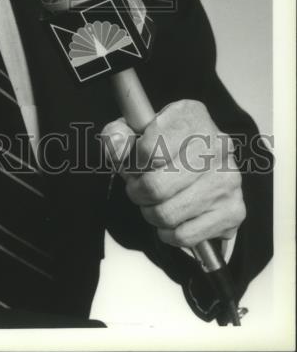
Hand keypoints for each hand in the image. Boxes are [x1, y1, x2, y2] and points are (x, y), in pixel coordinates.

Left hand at [100, 100, 244, 249]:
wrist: (202, 162)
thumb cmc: (163, 144)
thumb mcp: (134, 130)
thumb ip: (117, 135)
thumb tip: (117, 148)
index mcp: (191, 116)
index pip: (149, 150)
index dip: (133, 164)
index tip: (134, 165)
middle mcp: (216, 145)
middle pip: (156, 187)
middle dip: (137, 193)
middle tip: (138, 189)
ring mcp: (228, 179)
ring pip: (168, 214)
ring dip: (151, 214)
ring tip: (154, 202)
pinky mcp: (234, 210)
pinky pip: (186, 235)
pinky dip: (170, 234)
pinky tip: (172, 218)